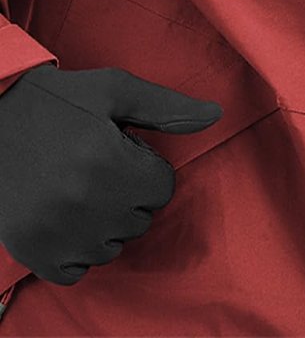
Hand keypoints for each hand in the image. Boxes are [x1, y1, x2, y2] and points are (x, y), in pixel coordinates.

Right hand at [0, 62, 222, 283]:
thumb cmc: (59, 102)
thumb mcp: (116, 90)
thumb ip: (168, 107)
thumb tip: (217, 115)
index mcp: (107, 160)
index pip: (162, 188)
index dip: (147, 167)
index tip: (123, 152)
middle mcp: (82, 202)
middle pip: (141, 218)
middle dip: (129, 194)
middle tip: (98, 168)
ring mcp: (54, 232)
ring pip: (113, 246)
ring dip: (106, 223)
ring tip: (80, 189)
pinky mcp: (32, 251)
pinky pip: (78, 269)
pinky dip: (78, 249)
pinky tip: (66, 217)